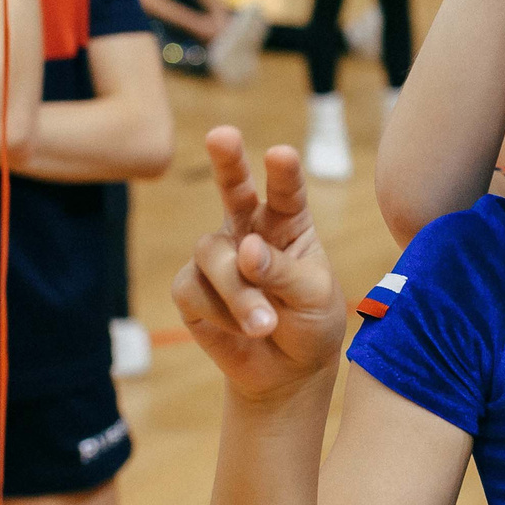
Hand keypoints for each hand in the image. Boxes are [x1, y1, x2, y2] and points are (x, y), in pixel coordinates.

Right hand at [172, 126, 350, 401]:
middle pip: (232, 187)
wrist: (288, 370)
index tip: (281, 153)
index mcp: (289, 222)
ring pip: (213, 256)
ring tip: (265, 324)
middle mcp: (249, 229)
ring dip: (239, 293)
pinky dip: (221, 314)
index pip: (286, 191)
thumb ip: (283, 270)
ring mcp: (218, 255)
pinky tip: (243, 330)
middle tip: (222, 135)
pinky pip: (195, 290)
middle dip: (227, 161)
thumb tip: (245, 249)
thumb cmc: (310, 322)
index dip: (282, 172)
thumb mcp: (313, 296)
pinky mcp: (192, 286)